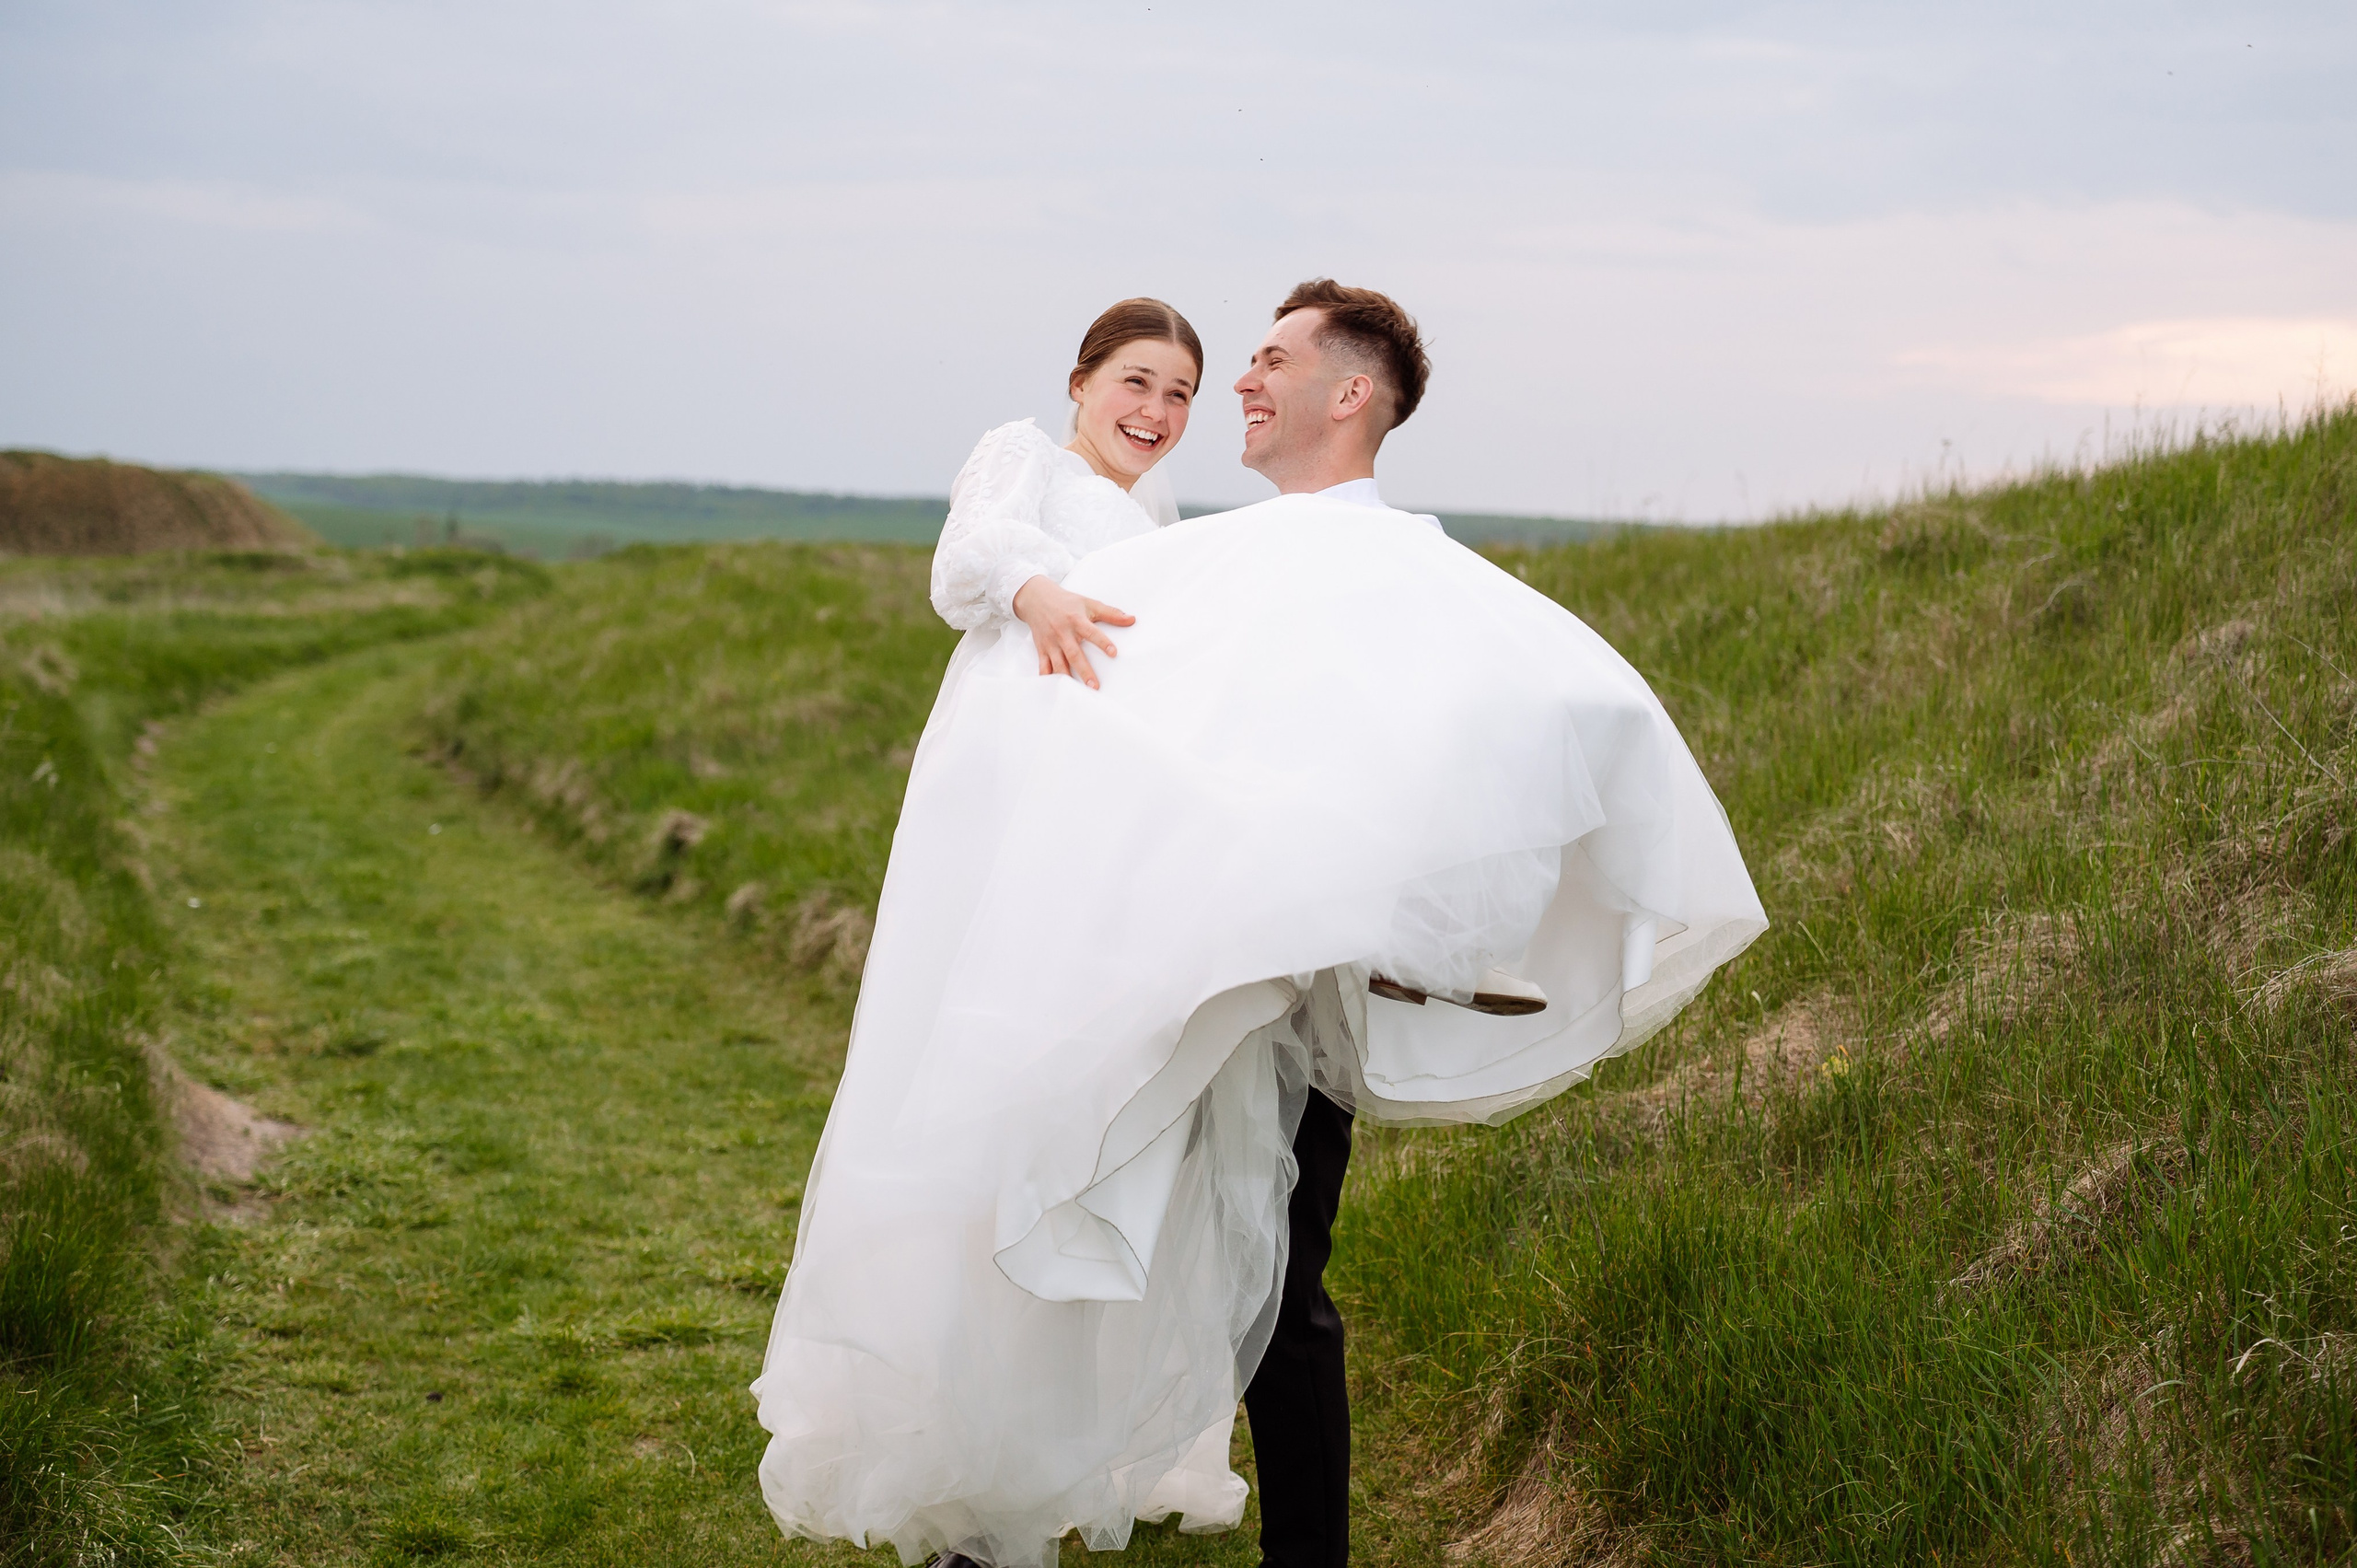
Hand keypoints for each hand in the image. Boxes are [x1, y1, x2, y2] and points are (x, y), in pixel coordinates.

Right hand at [1012, 575, 1134, 689]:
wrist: (1036, 598)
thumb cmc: (1065, 602)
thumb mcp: (1089, 603)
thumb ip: (1111, 613)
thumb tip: (1131, 620)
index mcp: (1076, 620)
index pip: (1091, 632)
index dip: (1102, 642)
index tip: (1113, 653)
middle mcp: (1063, 633)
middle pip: (1074, 654)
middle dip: (1084, 670)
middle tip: (1095, 686)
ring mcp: (1051, 642)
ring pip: (1058, 663)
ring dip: (1067, 678)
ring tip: (1076, 692)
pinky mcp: (1042, 649)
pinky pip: (1043, 666)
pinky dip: (1048, 677)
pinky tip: (1055, 688)